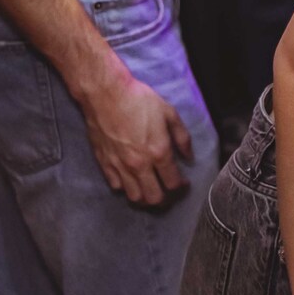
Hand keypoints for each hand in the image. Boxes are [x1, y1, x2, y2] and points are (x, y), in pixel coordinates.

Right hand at [77, 69, 194, 206]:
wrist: (106, 95)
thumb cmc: (140, 101)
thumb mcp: (169, 114)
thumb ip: (182, 138)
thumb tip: (189, 156)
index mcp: (158, 152)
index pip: (173, 183)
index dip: (182, 187)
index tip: (184, 183)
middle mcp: (139, 165)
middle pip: (154, 198)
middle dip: (165, 199)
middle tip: (168, 191)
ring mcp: (120, 166)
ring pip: (134, 197)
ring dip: (145, 197)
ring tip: (151, 189)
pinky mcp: (104, 164)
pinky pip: (116, 186)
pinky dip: (125, 187)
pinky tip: (132, 179)